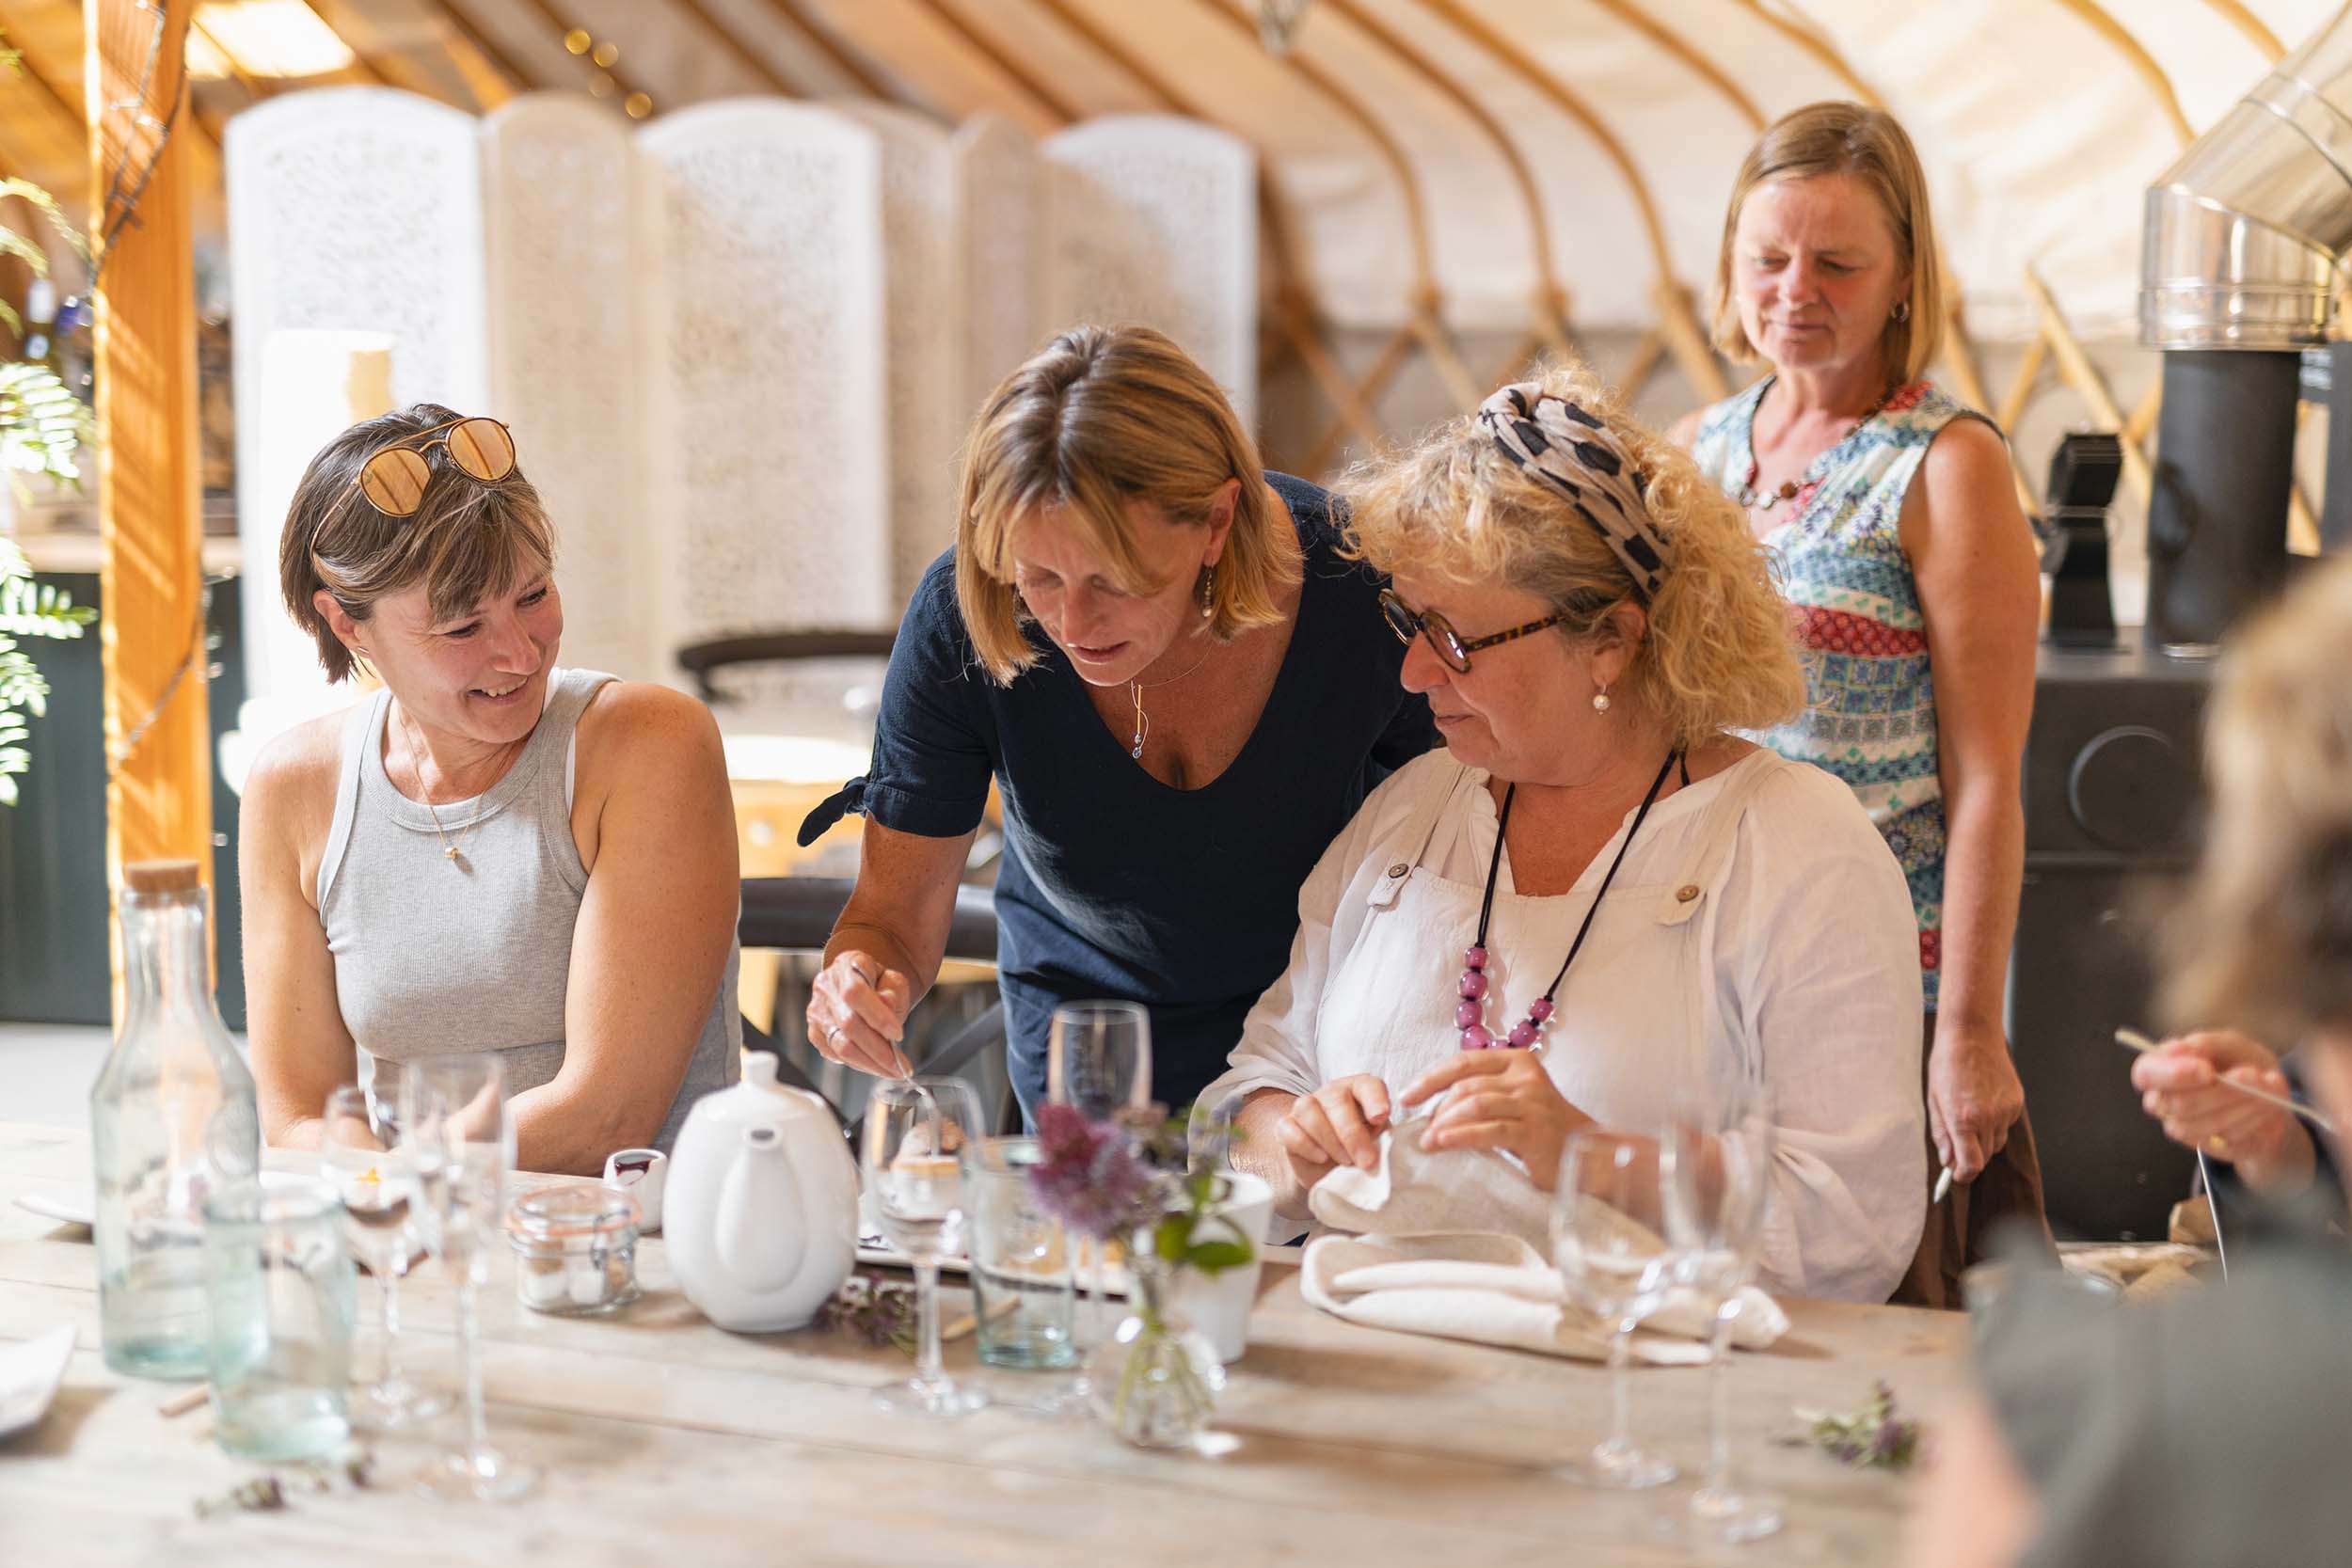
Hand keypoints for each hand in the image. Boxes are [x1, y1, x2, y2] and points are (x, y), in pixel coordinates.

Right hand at [806, 949, 914, 1077]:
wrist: (862, 986)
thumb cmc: (881, 984)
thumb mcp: (894, 980)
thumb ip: (893, 990)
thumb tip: (886, 1004)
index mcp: (846, 965)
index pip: (855, 992)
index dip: (877, 1016)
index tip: (899, 1035)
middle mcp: (825, 987)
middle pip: (848, 1024)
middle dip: (878, 1050)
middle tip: (902, 1066)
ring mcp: (816, 1011)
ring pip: (841, 1045)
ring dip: (871, 1063)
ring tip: (893, 1071)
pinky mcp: (815, 1033)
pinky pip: (836, 1056)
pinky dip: (860, 1064)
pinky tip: (877, 1066)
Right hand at [1276, 1076, 1393, 1195]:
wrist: (1328, 1170)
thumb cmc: (1359, 1152)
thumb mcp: (1377, 1144)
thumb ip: (1384, 1140)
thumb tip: (1389, 1149)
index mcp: (1358, 1091)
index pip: (1367, 1084)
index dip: (1375, 1098)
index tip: (1382, 1118)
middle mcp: (1331, 1093)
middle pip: (1337, 1100)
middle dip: (1352, 1133)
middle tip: (1366, 1161)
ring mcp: (1305, 1107)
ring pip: (1310, 1110)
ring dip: (1330, 1140)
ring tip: (1345, 1162)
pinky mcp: (1285, 1126)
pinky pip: (1289, 1129)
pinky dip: (1306, 1144)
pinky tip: (1321, 1158)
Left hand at [1400, 1051, 1591, 1191]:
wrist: (1587, 1154)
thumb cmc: (1541, 1128)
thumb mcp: (1514, 1100)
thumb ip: (1483, 1093)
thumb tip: (1433, 1106)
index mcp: (1517, 1061)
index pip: (1464, 1062)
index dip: (1431, 1078)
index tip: (1407, 1096)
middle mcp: (1526, 1076)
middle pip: (1466, 1085)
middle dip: (1438, 1108)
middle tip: (1423, 1131)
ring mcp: (1532, 1103)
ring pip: (1475, 1104)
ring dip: (1445, 1123)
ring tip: (1428, 1141)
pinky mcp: (1534, 1131)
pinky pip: (1490, 1130)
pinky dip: (1462, 1136)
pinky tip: (1444, 1143)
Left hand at [1927, 1021, 2025, 1183]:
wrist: (1972, 1035)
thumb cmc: (1947, 1064)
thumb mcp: (1934, 1099)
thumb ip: (1942, 1134)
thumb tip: (1947, 1160)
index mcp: (1963, 1119)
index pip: (1971, 1164)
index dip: (1963, 1175)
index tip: (1957, 1175)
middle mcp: (1988, 1118)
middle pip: (1985, 1157)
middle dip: (1971, 1156)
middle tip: (1957, 1144)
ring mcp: (2006, 1110)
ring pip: (1997, 1142)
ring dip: (1984, 1139)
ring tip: (1970, 1115)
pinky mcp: (2017, 1102)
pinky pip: (2006, 1125)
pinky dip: (1995, 1122)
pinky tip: (1984, 1102)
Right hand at [2131, 1029, 2313, 1192]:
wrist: (2268, 1096)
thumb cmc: (2239, 1062)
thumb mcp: (2229, 1044)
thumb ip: (2204, 1043)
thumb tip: (2179, 1048)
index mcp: (2158, 1069)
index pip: (2147, 1074)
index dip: (2174, 1074)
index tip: (2208, 1070)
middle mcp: (2162, 1101)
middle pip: (2179, 1104)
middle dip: (2221, 1091)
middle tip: (2251, 1074)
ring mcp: (2182, 1127)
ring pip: (2205, 1124)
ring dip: (2243, 1104)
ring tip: (2268, 1087)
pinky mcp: (2207, 1146)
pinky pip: (2227, 1138)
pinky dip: (2252, 1119)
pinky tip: (2267, 1105)